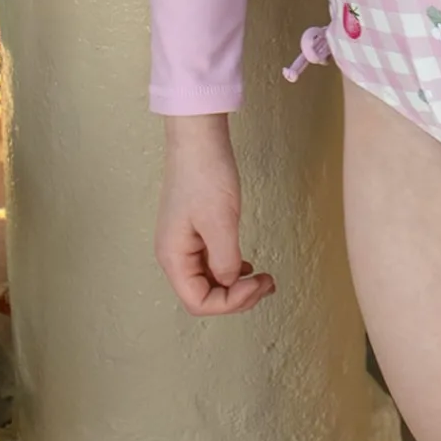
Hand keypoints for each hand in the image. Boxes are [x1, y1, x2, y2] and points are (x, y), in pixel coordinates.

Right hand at [155, 117, 276, 315]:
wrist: (199, 139)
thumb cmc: (204, 175)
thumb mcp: (220, 222)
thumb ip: (225, 260)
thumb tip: (230, 282)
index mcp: (173, 257)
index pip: (199, 301)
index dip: (230, 302)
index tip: (255, 283)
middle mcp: (175, 254)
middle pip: (204, 294)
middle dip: (237, 297)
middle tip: (266, 283)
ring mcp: (185, 242)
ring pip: (210, 280)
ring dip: (237, 286)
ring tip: (263, 279)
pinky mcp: (196, 230)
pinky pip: (212, 263)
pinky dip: (231, 269)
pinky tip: (247, 266)